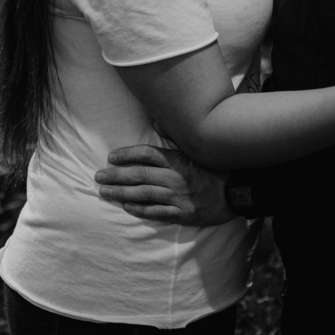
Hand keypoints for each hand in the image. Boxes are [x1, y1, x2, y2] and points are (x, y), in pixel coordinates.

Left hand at [93, 144, 236, 225]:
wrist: (236, 193)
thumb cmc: (213, 169)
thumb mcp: (195, 149)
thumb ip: (174, 136)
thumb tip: (156, 120)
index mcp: (178, 159)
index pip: (147, 154)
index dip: (127, 154)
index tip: (111, 156)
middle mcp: (175, 177)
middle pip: (139, 175)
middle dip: (116, 175)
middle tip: (98, 176)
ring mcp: (178, 197)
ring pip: (143, 194)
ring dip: (121, 193)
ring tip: (105, 192)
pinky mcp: (182, 214)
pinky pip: (156, 212)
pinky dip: (139, 210)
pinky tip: (126, 206)